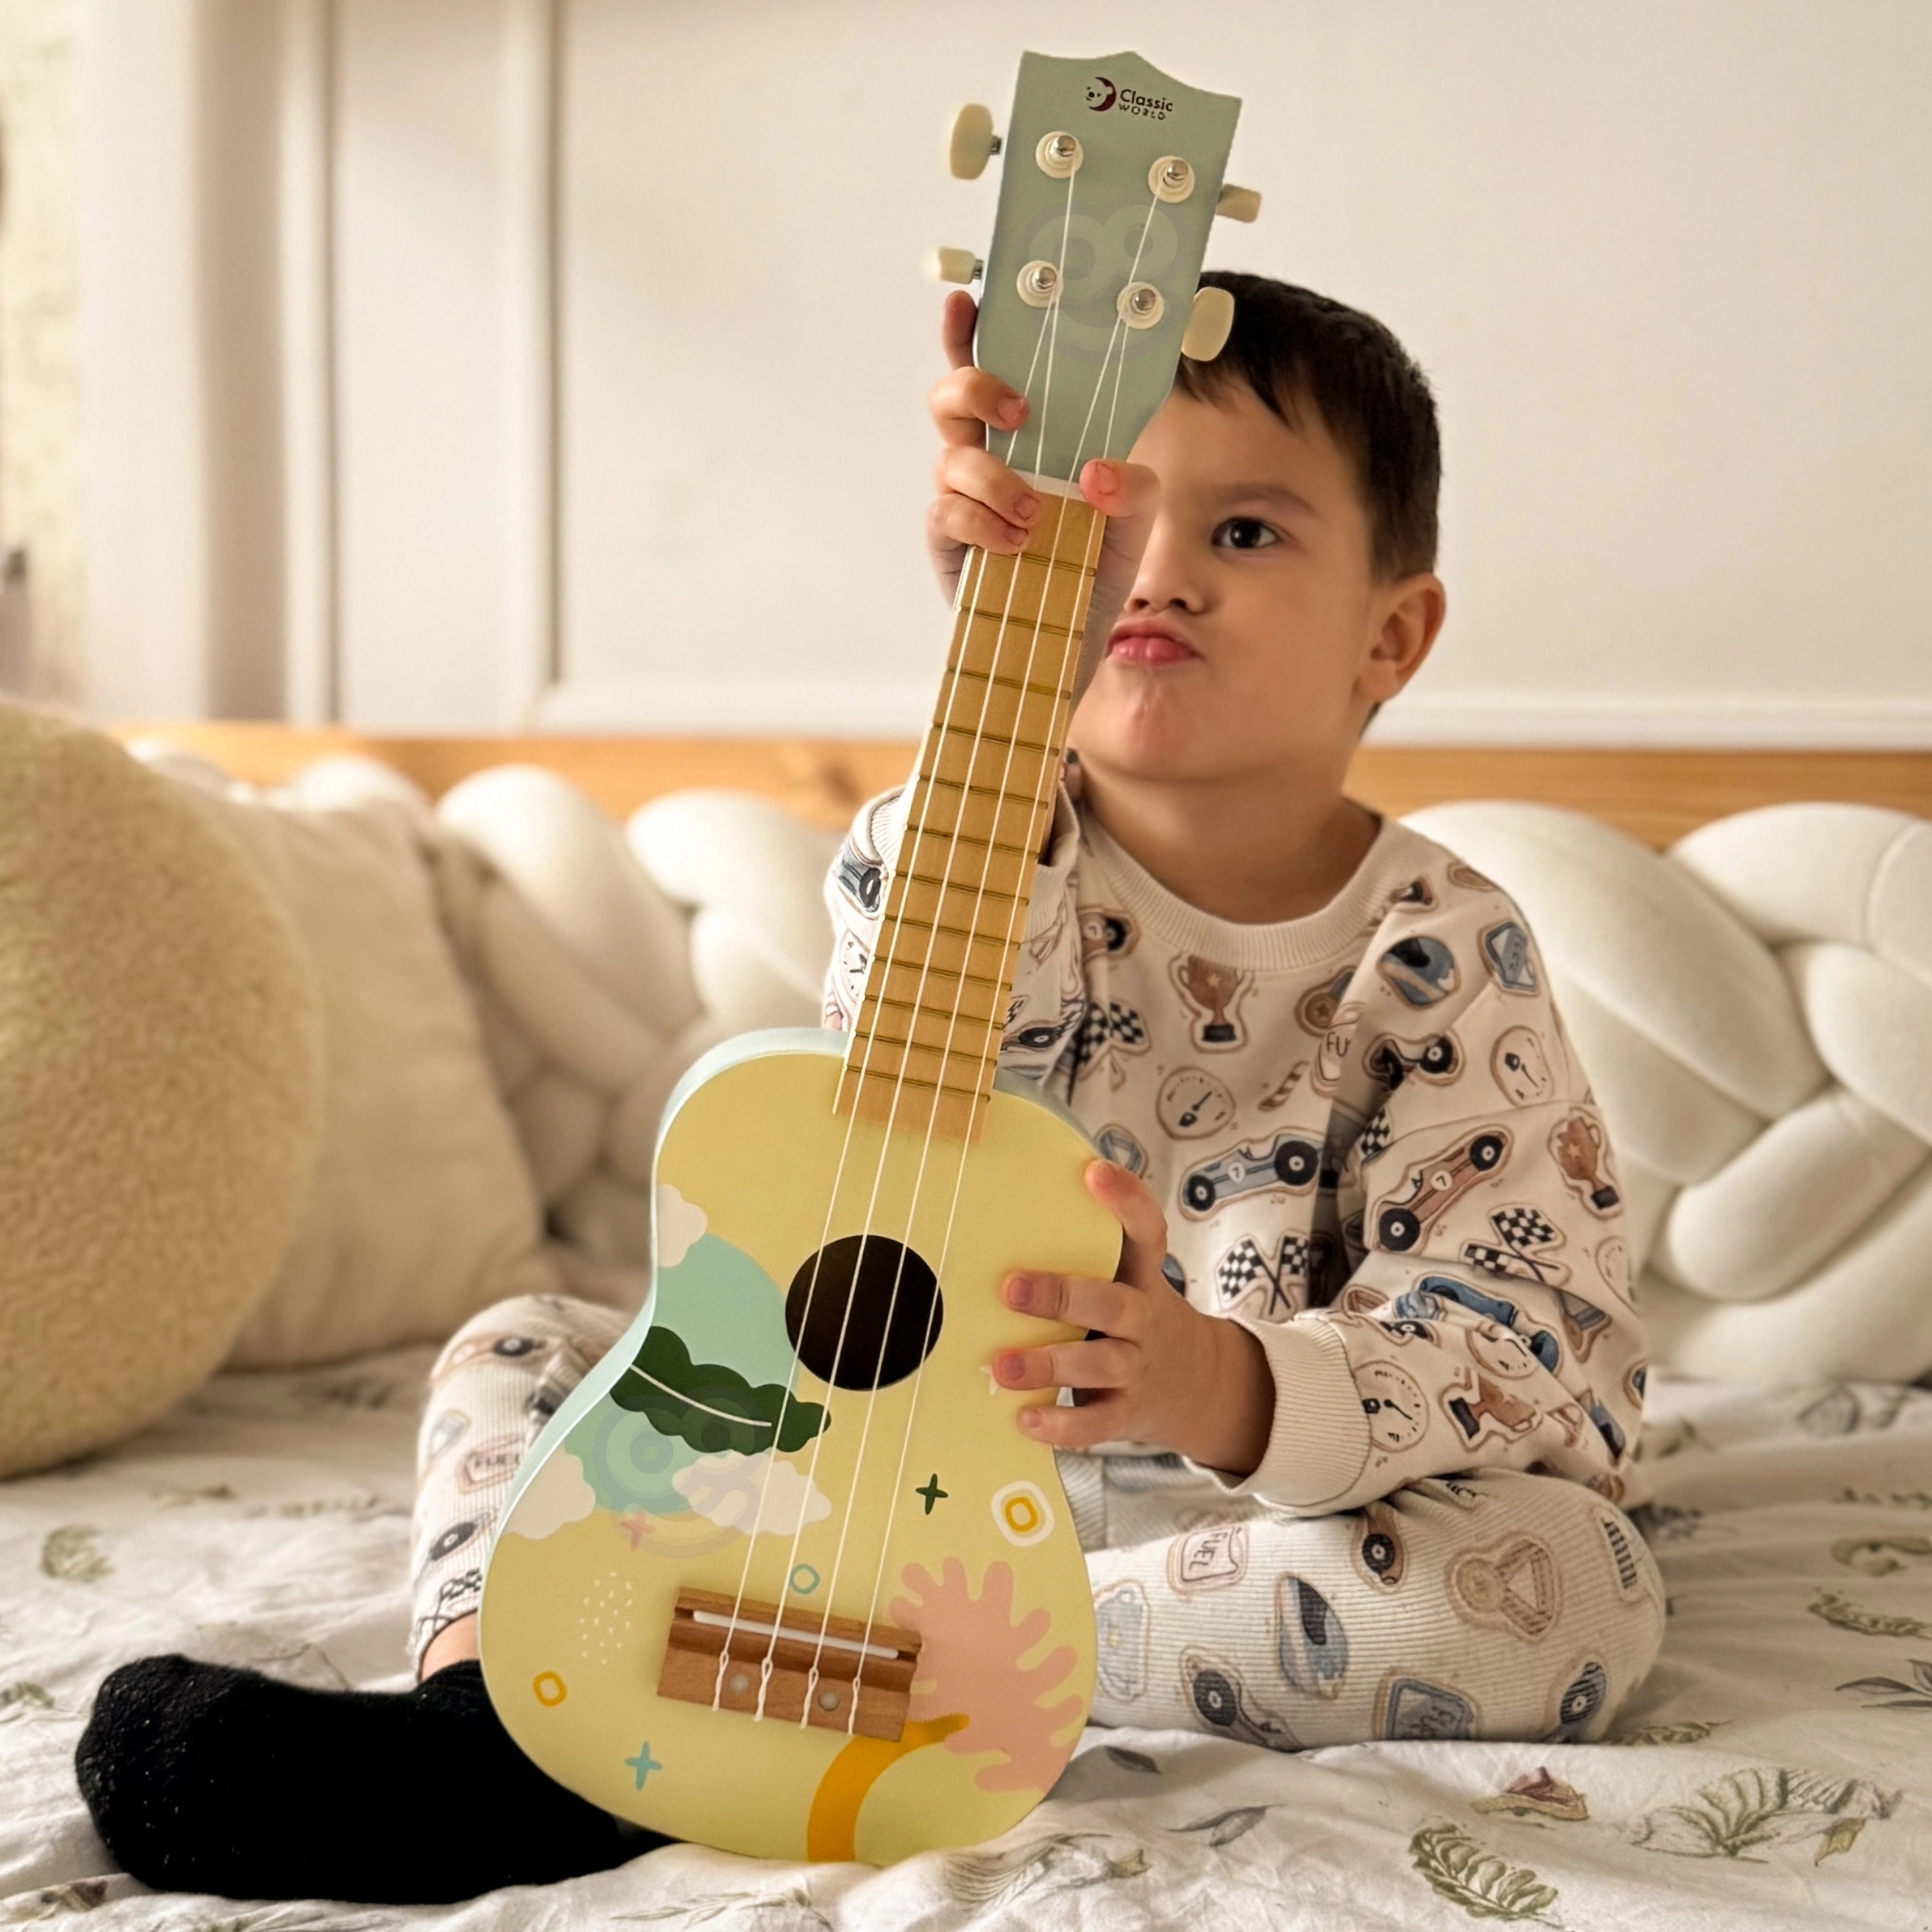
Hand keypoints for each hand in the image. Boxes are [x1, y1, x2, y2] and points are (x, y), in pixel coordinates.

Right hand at [926, 291, 1158, 694]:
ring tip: (1034, 515)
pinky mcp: (946, 541)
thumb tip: (1098, 470)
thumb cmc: (1092, 575)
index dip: (970, 331)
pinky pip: (948, 512)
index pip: (993, 371)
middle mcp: (987, 458)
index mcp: (1029, 440)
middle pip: (951, 395)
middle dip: (978, 389)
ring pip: (952, 456)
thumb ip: (1134, 488)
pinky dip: (984, 522)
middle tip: (1021, 414)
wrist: (1067, 648)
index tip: (969, 298)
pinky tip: (1016, 544)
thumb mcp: (1135, 527)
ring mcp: (961, 499)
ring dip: (996, 478)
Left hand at [991, 1159, 1275, 1475]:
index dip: (1127, 1201)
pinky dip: (1064, 1425)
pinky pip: (1098, 1423)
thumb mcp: (1131, 1279)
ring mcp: (1137, 1367)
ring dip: (1051, 1364)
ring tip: (1003, 1366)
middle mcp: (1144, 1318)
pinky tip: (1026, 1420)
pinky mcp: (1127, 1413)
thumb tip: (1006, 1204)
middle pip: (1115, 1303)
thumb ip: (1087, 1253)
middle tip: (1011, 1287)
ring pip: (1102, 1363)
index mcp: (1143, 1277)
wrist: (1200, 1385)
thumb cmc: (1136, 1317)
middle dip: (1063, 1295)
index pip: (1148, 1232)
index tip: (1093, 1172)